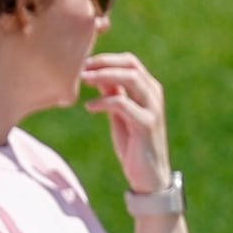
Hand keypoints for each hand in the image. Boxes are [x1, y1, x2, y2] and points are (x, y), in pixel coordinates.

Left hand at [77, 51, 172, 195]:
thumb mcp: (119, 114)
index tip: (82, 63)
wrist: (149, 175)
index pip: (129, 61)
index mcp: (148, 88)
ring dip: (103, 76)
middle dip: (103, 63)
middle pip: (130, 65)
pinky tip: (89, 107)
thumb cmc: (132, 142)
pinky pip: (124, 104)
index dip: (105, 58)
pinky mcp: (146, 124)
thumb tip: (94, 74)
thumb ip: (113, 93)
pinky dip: (104, 102)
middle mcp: (153, 94)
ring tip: (82, 80)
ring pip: (131, 79)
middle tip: (80, 69)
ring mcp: (152, 108)